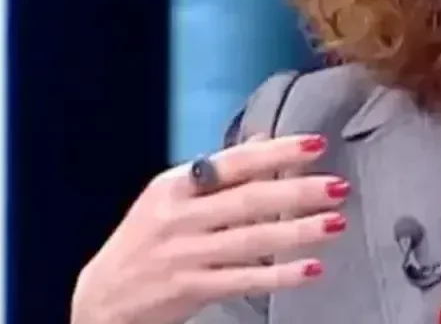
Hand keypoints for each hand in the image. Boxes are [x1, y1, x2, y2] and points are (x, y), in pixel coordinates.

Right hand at [70, 134, 348, 323]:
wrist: (101, 302)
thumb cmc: (145, 243)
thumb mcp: (170, 198)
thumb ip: (219, 171)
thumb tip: (264, 138)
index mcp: (175, 185)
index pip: (233, 162)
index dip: (276, 152)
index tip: (316, 144)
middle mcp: (178, 216)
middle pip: (248, 199)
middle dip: (298, 191)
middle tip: (339, 186)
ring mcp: (183, 254)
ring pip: (251, 240)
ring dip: (299, 232)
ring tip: (336, 223)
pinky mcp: (188, 289)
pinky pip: (243, 280)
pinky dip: (280, 274)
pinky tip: (312, 269)